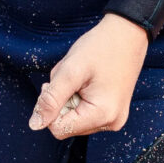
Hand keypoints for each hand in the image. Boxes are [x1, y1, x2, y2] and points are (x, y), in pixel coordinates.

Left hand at [30, 14, 150, 140]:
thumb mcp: (70, 71)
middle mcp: (111, 123)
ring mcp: (115, 119)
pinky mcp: (114, 112)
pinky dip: (80, 97)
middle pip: (66, 124)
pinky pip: (85, 113)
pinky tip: (88, 81)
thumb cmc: (101, 47)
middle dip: (62, 100)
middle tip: (72, 77)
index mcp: (102, 115)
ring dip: (70, 98)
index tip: (60, 83)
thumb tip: (35, 125)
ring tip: (82, 77)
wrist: (128, 33)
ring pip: (74, 118)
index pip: (58, 129)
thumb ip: (50, 99)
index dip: (51, 106)